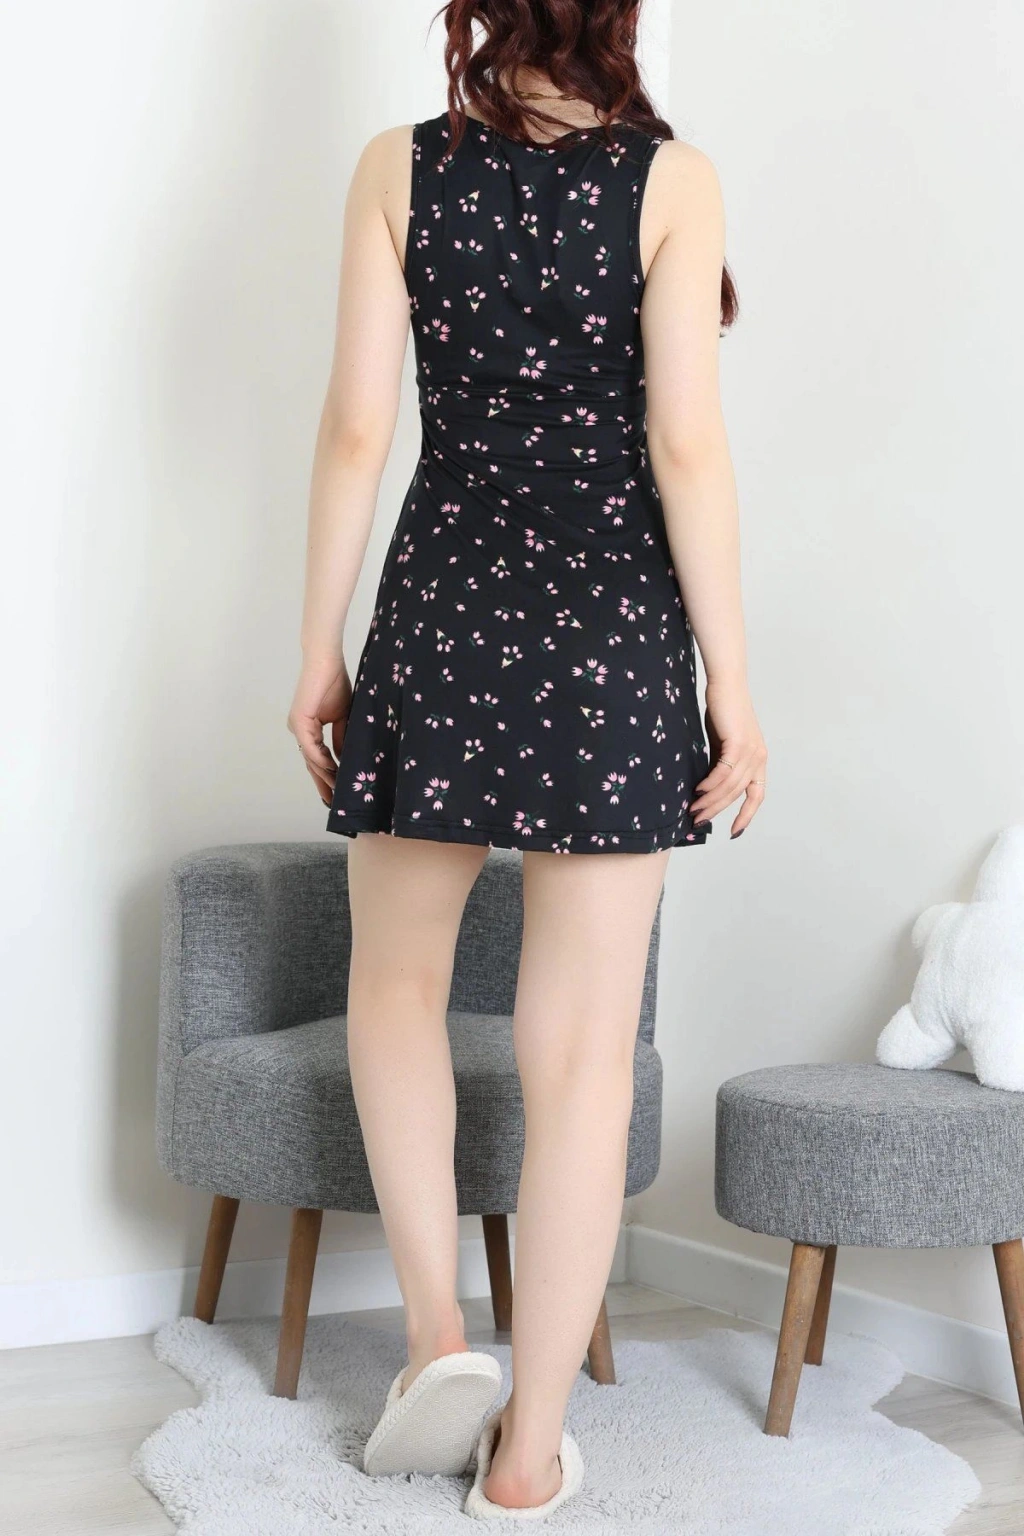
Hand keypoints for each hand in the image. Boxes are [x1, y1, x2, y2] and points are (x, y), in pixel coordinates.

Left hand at [287, 654, 351, 807]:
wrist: (326, 661)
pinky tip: (332, 770)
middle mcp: (299, 730)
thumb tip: (343, 760)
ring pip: (311, 758)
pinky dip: (321, 760)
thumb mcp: (343, 717)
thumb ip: (341, 739)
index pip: (317, 759)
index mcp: (308, 729)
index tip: (337, 793)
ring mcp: (297, 727)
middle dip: (322, 783)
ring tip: (338, 791)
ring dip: (325, 775)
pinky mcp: (299, 721)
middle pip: (311, 764)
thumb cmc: (334, 683)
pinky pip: (310, 747)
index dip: (326, 776)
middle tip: (333, 803)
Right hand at [689, 678, 766, 838]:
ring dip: (710, 800)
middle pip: (738, 794)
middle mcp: (759, 758)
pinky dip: (711, 784)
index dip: (747, 815)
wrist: (725, 686)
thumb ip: (721, 766)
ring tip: (693, 808)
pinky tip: (698, 790)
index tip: (734, 831)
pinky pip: (724, 772)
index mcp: (758, 760)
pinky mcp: (739, 743)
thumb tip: (707, 789)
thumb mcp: (723, 745)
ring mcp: (751, 750)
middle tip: (698, 821)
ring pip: (730, 786)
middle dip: (718, 810)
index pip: (757, 795)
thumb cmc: (722, 713)